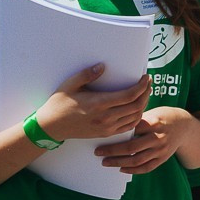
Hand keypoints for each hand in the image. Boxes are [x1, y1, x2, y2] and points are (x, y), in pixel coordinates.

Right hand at [34, 65, 150, 141]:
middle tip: (148, 83)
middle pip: (137, 106)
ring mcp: (107, 127)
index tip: (146, 77)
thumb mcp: (70, 85)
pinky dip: (137, 117)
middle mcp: (106, 117)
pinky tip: (137, 108)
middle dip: (146, 93)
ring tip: (144, 93)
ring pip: (135, 117)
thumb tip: (102, 66)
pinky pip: (129, 127)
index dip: (142, 86)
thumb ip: (87, 74)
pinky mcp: (106, 133)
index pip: (129, 95)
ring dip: (143, 105)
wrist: (51, 127)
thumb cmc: (59, 103)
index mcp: (99, 104)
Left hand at [95, 107, 191, 174]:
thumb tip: (113, 127)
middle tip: (98, 152)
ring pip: (137, 160)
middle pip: (131, 148)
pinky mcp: (163, 158)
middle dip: (112, 151)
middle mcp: (158, 137)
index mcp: (154, 123)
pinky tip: (122, 169)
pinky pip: (147, 167)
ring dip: (119, 163)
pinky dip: (133, 170)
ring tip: (106, 162)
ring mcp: (161, 150)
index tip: (101, 135)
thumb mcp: (152, 112)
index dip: (115, 134)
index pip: (131, 130)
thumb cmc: (163, 117)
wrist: (185, 126)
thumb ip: (136, 121)